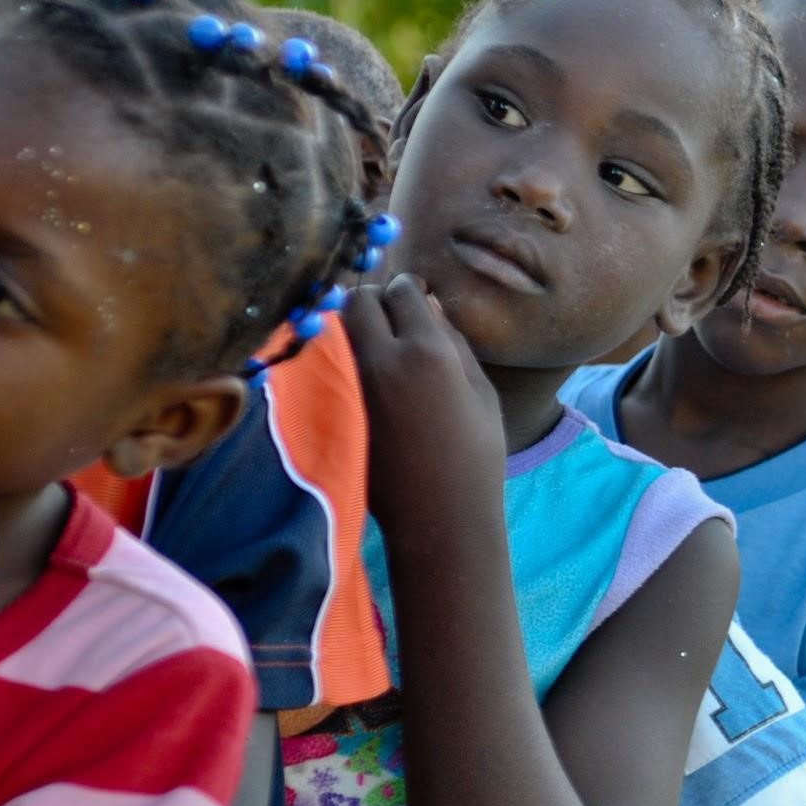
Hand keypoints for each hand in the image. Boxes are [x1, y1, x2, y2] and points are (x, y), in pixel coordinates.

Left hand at [340, 275, 505, 533]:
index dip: (409, 289)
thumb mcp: (481, 392)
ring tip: (371, 340)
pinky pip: (325, 361)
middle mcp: (382, 360)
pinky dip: (338, 354)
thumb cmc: (475, 455)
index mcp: (428, 352)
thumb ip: (454, 342)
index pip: (402, 290)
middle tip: (387, 314)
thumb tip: (428, 304)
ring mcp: (349, 384)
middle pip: (358, 299)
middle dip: (372, 299)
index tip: (412, 296)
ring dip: (351, 324)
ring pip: (335, 327)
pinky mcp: (331, 407)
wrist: (439, 515)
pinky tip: (357, 367)